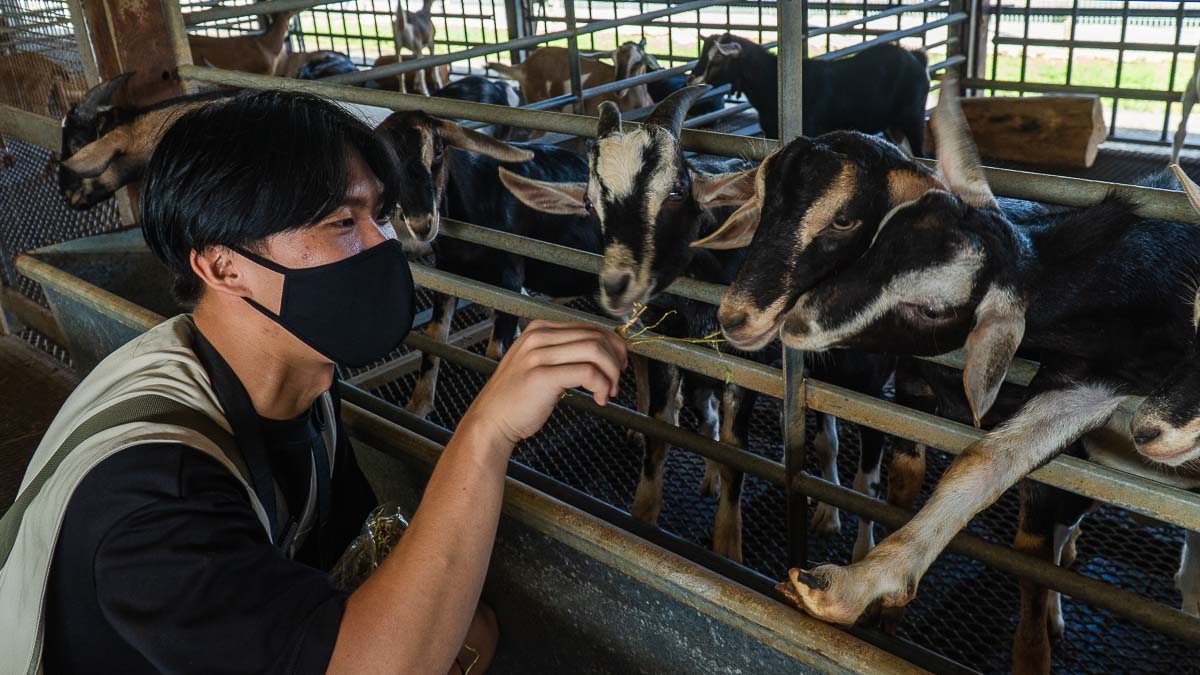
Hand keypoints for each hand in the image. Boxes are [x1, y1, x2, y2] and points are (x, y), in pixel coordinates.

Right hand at [461, 320, 627, 446]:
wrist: (490, 420)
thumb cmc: (516, 398)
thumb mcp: (539, 365)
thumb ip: (564, 355)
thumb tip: (602, 353)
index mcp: (539, 329)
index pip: (588, 327)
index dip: (612, 345)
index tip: (619, 363)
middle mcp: (539, 337)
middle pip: (595, 337)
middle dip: (615, 359)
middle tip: (616, 381)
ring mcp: (538, 355)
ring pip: (595, 351)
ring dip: (610, 373)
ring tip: (608, 391)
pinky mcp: (542, 376)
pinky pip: (587, 372)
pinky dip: (601, 385)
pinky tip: (598, 399)